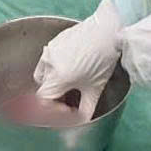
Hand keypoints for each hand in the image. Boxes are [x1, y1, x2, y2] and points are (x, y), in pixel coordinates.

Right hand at [33, 0, 123, 119]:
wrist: (107, 30)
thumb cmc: (102, 59)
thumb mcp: (96, 89)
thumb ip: (85, 109)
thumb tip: (81, 120)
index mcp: (58, 76)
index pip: (43, 99)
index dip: (54, 110)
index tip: (68, 110)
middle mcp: (49, 63)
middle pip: (43, 87)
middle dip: (55, 97)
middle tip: (70, 100)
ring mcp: (50, 49)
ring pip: (43, 73)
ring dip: (52, 82)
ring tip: (70, 83)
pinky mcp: (54, 41)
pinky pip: (47, 60)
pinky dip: (55, 69)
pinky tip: (71, 69)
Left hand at [118, 10, 150, 92]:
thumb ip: (142, 27)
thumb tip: (136, 32)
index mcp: (131, 38)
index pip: (118, 41)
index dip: (126, 40)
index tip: (132, 41)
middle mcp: (133, 57)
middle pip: (125, 58)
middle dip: (133, 55)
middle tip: (148, 51)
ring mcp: (143, 74)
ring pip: (135, 73)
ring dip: (141, 68)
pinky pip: (148, 82)